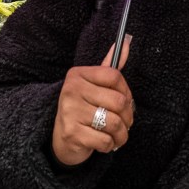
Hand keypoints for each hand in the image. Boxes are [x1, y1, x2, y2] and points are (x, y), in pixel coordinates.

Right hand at [51, 38, 134, 166]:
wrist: (61, 139)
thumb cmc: (82, 110)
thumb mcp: (94, 86)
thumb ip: (109, 68)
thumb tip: (125, 42)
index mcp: (77, 75)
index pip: (114, 76)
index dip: (127, 92)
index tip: (125, 102)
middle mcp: (71, 90)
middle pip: (118, 101)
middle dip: (128, 117)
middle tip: (125, 123)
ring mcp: (70, 111)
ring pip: (114, 123)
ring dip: (121, 134)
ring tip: (117, 135)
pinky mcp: (72, 133)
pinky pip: (105, 140)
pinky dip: (110, 145)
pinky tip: (104, 143)